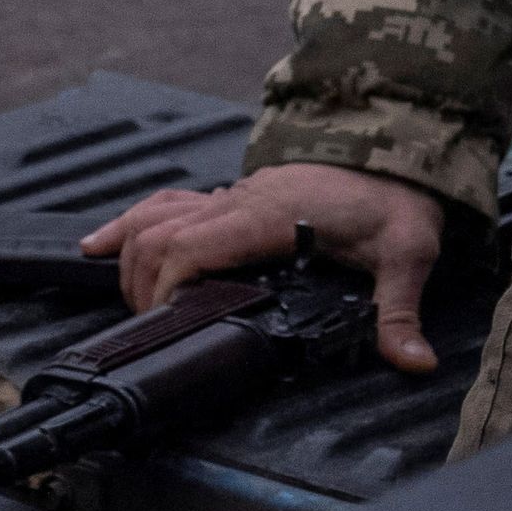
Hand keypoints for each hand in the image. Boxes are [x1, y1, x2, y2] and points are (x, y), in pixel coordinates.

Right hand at [85, 159, 455, 372]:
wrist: (398, 148)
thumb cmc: (397, 199)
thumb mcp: (407, 253)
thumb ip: (400, 311)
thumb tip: (413, 362)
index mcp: (273, 214)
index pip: (196, 243)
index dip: (169, 284)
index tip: (166, 320)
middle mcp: (242, 199)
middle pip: (163, 233)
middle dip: (143, 282)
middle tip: (152, 328)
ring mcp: (233, 194)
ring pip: (156, 215)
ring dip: (130, 255)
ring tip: (121, 298)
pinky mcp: (232, 196)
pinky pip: (167, 204)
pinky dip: (129, 224)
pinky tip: (98, 244)